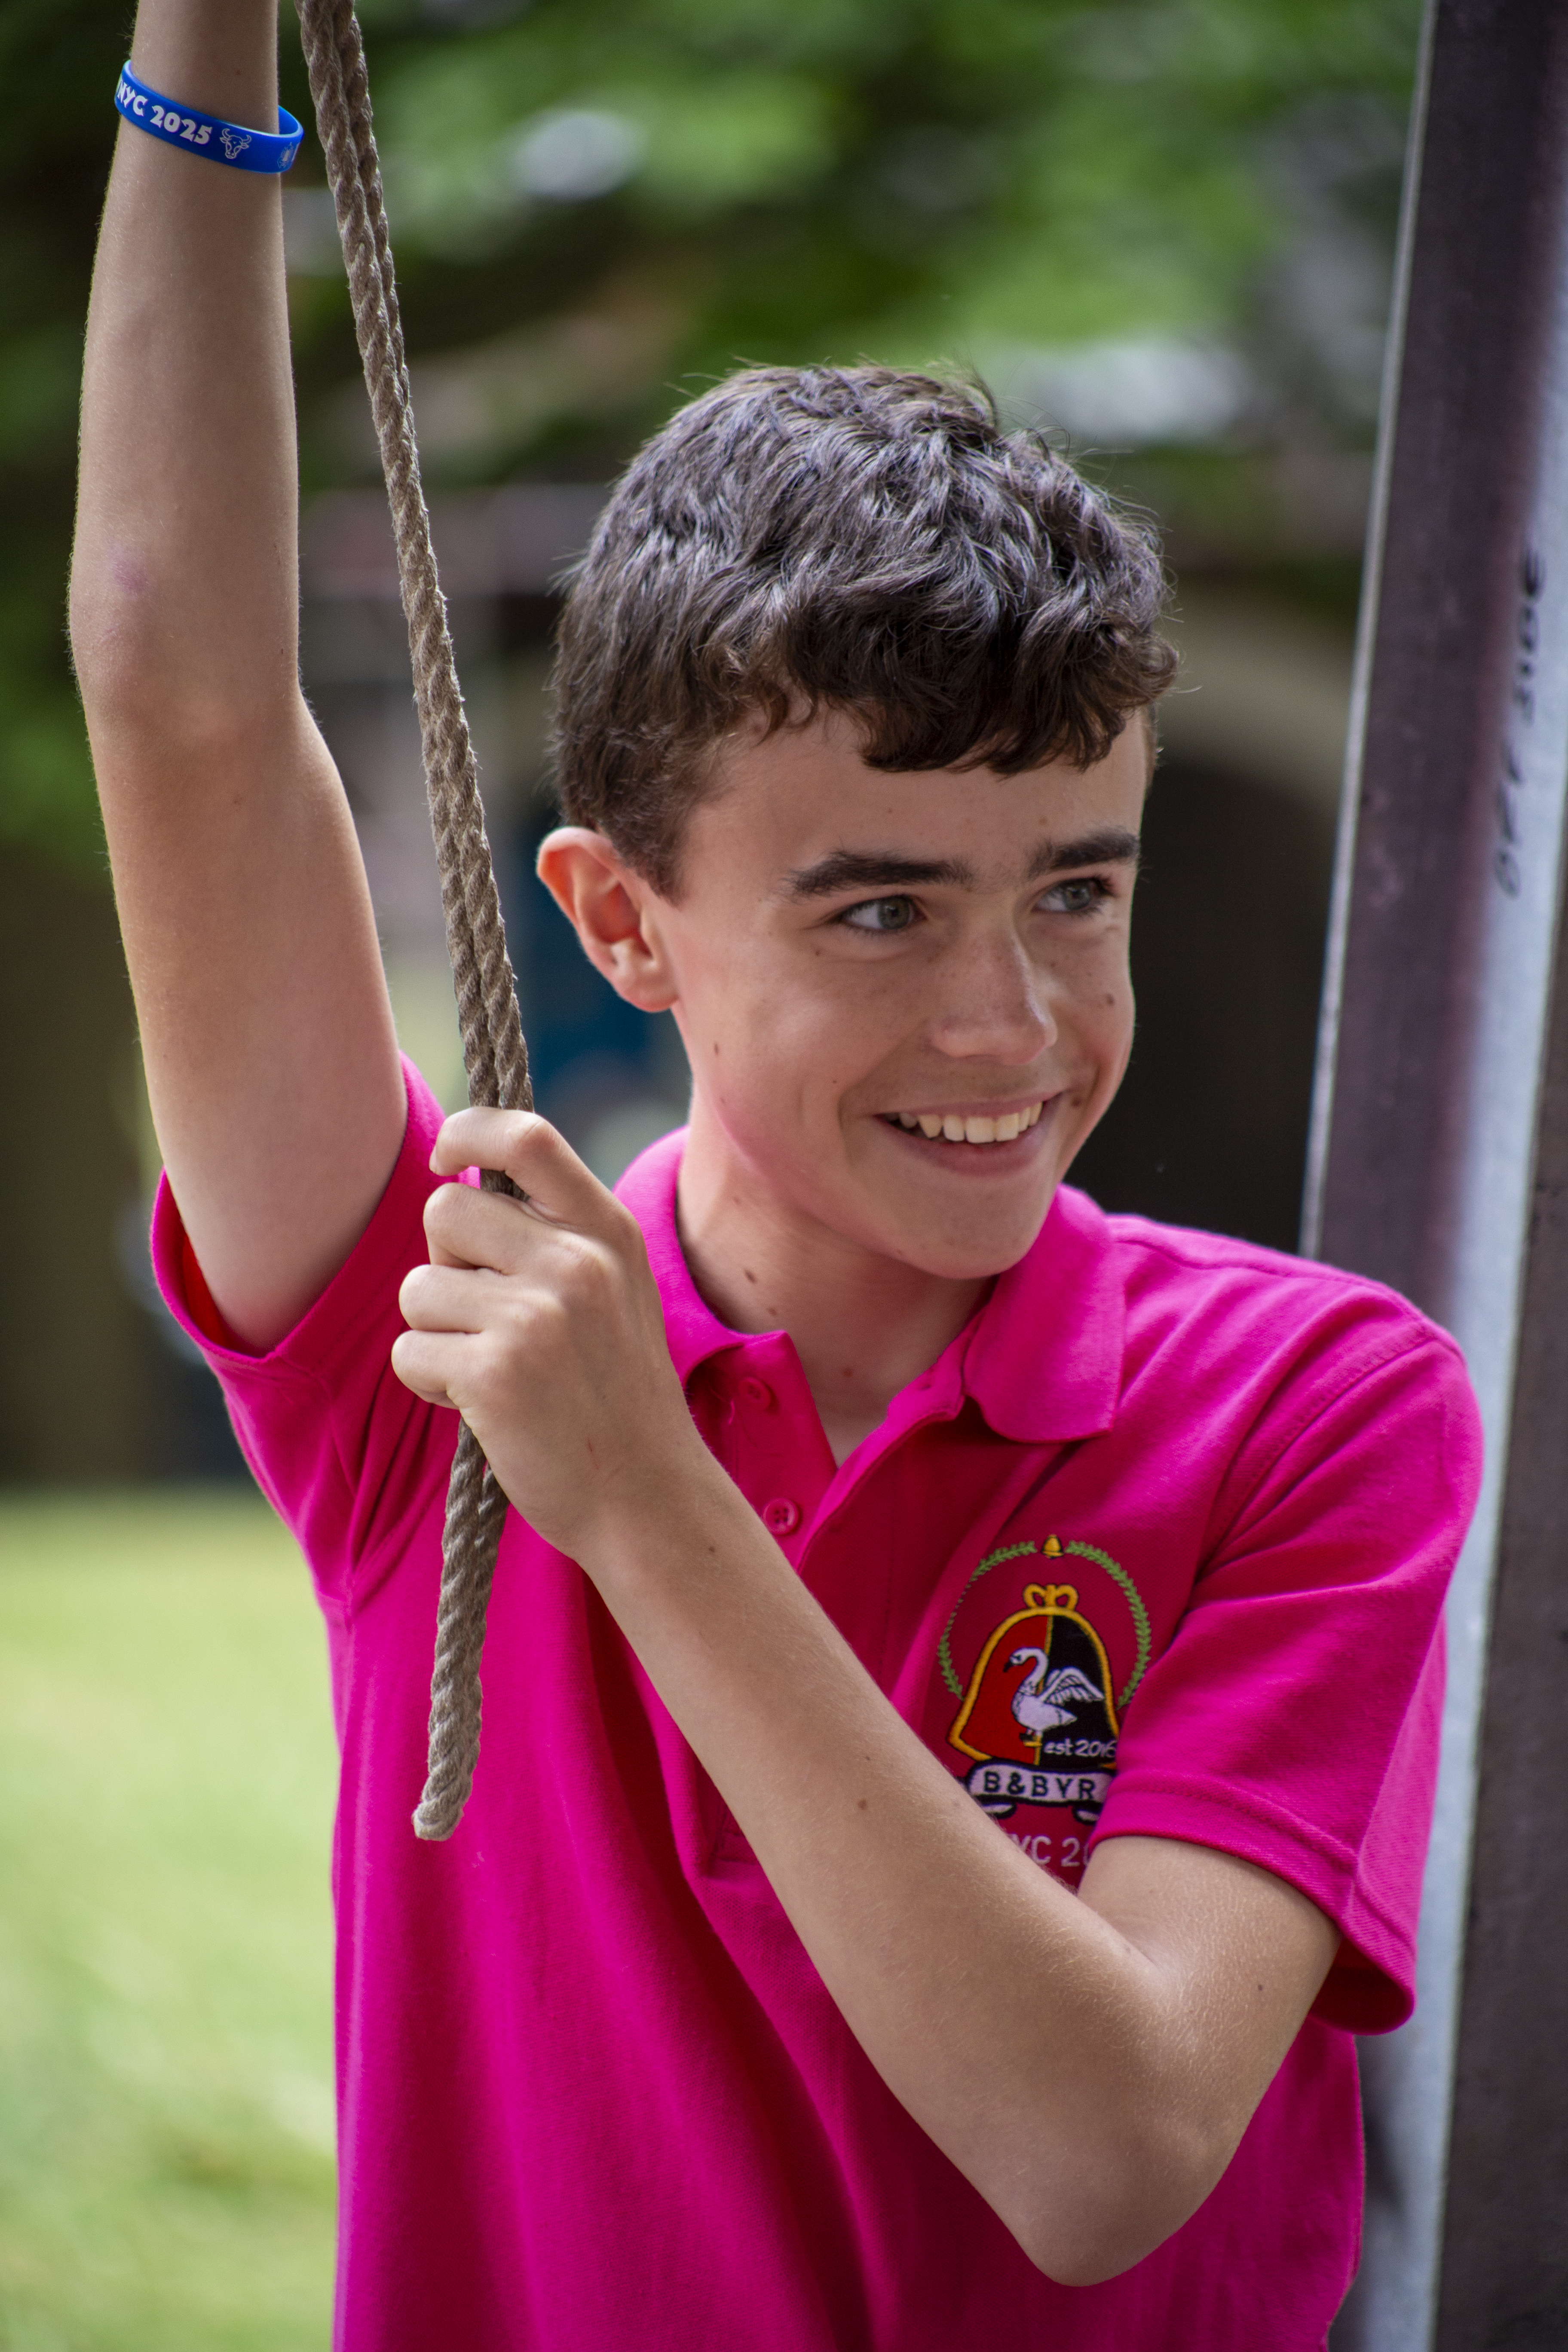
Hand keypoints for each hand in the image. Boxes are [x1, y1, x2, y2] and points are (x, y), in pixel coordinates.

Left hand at [392, 1109, 705, 1558]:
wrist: (646, 1496)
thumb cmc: (617, 1392)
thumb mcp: (616, 1289)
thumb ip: (558, 1232)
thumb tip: (462, 1182)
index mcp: (608, 1232)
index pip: (525, 1135)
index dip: (468, 1132)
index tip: (447, 1159)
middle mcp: (575, 1262)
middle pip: (444, 1210)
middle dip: (445, 1264)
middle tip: (486, 1315)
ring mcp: (536, 1316)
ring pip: (418, 1287)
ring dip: (436, 1332)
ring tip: (492, 1368)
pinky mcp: (494, 1373)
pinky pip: (410, 1351)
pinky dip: (431, 1382)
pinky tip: (484, 1406)